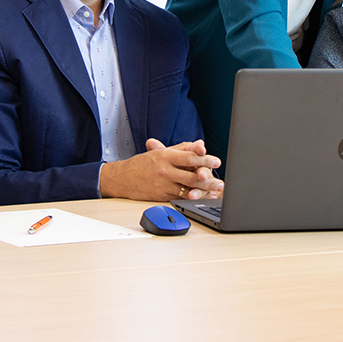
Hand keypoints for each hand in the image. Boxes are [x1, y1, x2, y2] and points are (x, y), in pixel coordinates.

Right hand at [99, 138, 223, 201]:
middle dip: (208, 178)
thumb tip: (199, 144)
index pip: (189, 157)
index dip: (204, 159)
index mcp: (165, 156)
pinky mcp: (162, 196)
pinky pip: (181, 197)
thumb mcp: (160, 152)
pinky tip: (203, 198)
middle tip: (220, 180)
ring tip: (216, 191)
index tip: (216, 161)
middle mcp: (165, 170)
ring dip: (204, 190)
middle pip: (191, 174)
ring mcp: (164, 184)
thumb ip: (181, 148)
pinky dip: (193, 198)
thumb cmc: (142, 164)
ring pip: (188, 188)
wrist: (122, 178)